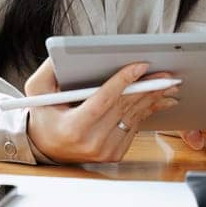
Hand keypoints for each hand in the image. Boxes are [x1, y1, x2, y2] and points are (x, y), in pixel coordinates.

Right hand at [25, 60, 179, 163]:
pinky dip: (146, 111)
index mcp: (73, 127)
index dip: (123, 81)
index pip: (103, 100)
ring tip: (168, 85)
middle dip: (147, 87)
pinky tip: (158, 99)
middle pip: (124, 107)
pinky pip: (134, 127)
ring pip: (134, 117)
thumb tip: (67, 52)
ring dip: (153, 99)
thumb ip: (49, 70)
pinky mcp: (114, 154)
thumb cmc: (44, 116)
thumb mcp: (37, 91)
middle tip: (165, 73)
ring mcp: (105, 151)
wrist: (45, 147)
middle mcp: (91, 142)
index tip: (139, 66)